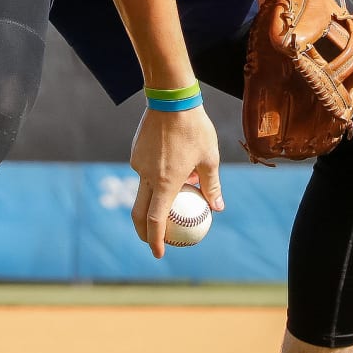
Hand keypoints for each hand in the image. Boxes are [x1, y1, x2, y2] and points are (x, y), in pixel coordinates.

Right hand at [129, 104, 222, 259]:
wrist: (171, 100)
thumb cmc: (195, 129)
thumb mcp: (210, 159)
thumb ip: (212, 186)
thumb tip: (218, 207)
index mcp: (166, 182)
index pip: (155, 221)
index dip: (155, 241)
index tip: (159, 253)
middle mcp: (147, 176)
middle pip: (139, 212)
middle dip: (144, 231)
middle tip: (153, 240)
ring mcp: (138, 164)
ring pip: (144, 190)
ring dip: (155, 199)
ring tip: (177, 192)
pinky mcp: (135, 153)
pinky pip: (144, 173)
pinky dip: (155, 179)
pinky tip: (173, 167)